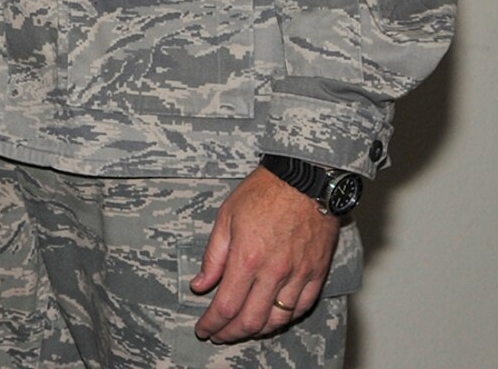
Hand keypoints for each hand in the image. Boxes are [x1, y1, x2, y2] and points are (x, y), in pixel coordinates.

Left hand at [189, 166, 339, 341]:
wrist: (306, 180)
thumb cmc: (263, 193)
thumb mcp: (226, 218)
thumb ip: (213, 257)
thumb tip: (200, 285)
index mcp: (247, 258)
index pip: (226, 305)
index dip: (213, 323)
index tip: (204, 329)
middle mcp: (274, 272)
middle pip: (251, 319)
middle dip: (231, 333)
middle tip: (219, 335)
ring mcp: (299, 275)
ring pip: (278, 319)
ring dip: (258, 330)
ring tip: (242, 330)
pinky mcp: (317, 273)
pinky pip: (302, 307)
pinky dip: (286, 319)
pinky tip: (274, 319)